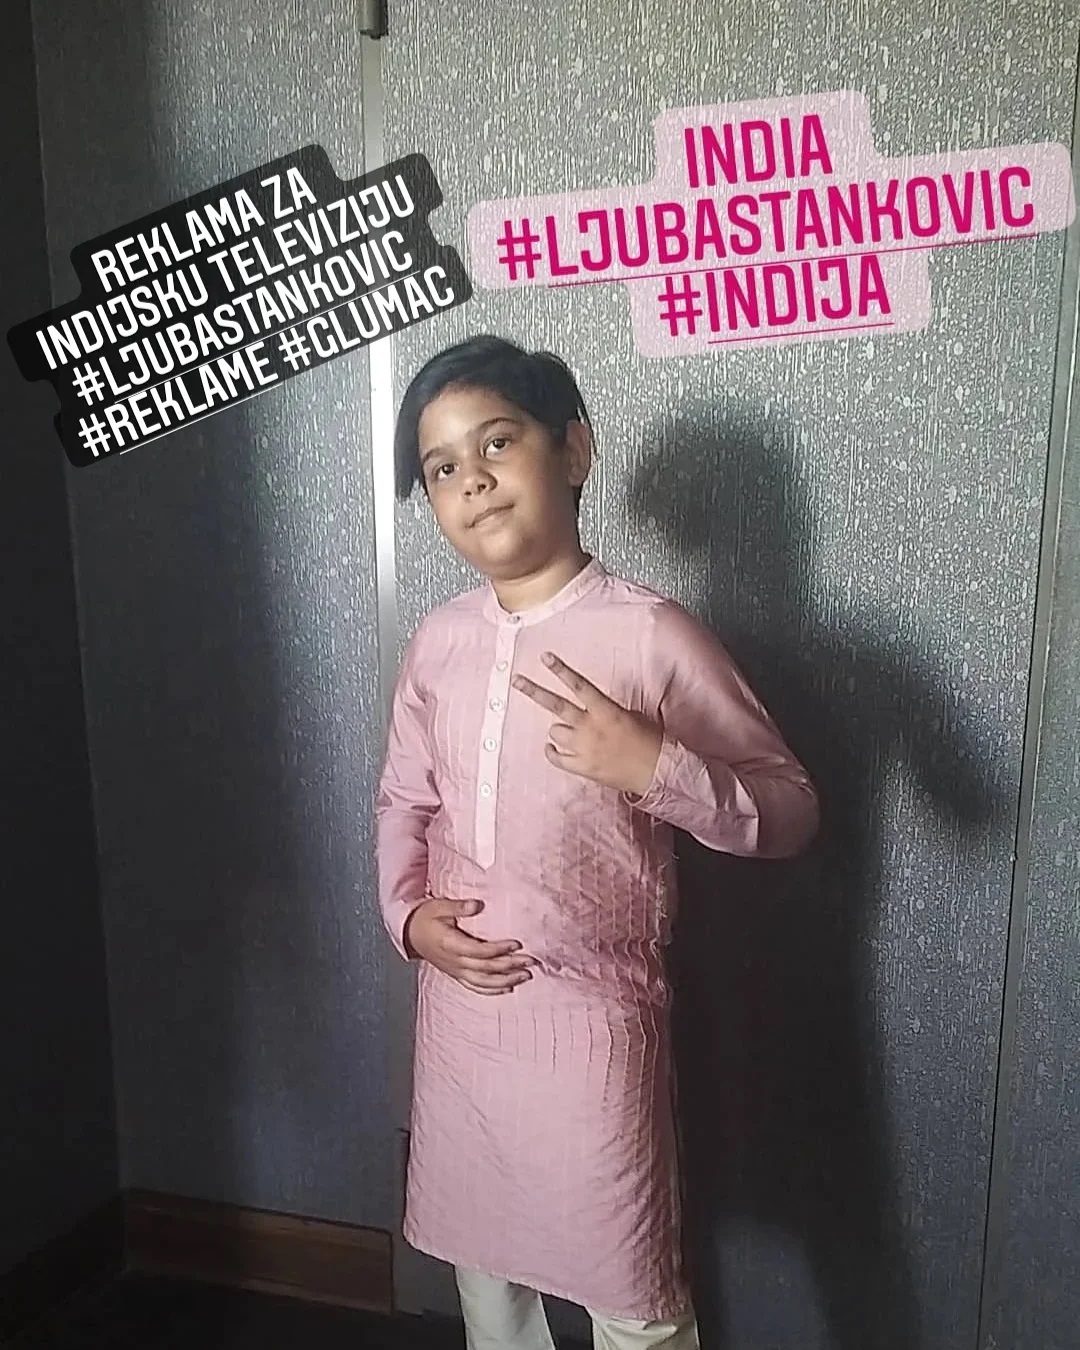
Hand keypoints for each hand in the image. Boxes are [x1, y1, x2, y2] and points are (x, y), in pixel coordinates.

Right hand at [403, 897, 536, 994]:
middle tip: (531, 961)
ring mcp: (455, 971)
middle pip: (486, 968)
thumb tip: (477, 905)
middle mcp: (454, 962)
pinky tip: (508, 988)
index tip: (517, 944)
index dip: (498, 949)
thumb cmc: (426, 917)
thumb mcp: (439, 906)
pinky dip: (492, 990)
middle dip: (510, 965)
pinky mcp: (456, 975)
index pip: (479, 950)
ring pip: (483, 981)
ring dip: (506, 980)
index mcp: (450, 944)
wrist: (410, 933)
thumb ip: (458, 907)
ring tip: (525, 976)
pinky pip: (475, 987)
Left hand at [512, 652, 662, 796]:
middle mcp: (591, 728)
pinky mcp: (582, 767)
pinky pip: (556, 758)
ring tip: (566, 730)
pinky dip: (552, 752)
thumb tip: (592, 706)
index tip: (545, 658)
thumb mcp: (632, 715)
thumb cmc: (650, 740)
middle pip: (556, 706)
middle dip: (534, 691)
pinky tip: (552, 748)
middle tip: (517, 681)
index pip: (579, 685)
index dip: (561, 670)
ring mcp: (584, 749)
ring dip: (558, 729)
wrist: (656, 770)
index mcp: (606, 711)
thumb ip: (607, 709)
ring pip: (555, 732)